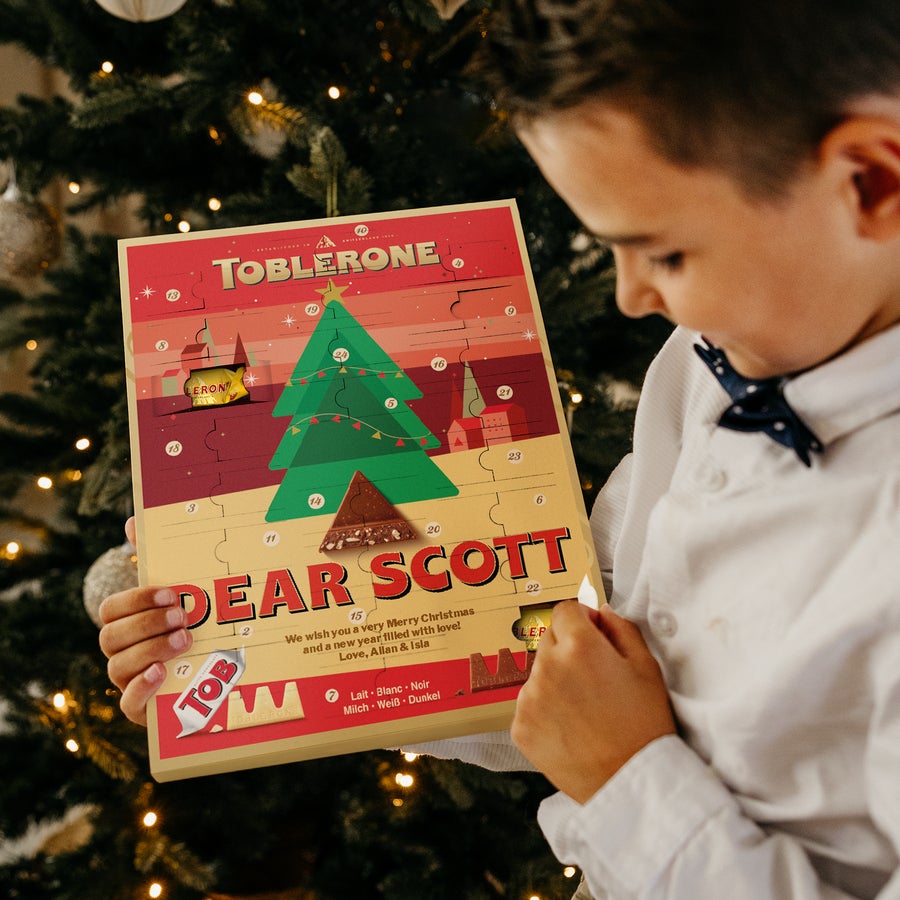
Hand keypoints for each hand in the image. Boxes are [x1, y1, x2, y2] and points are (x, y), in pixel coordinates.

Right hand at [97, 517, 191, 725]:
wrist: (208, 675)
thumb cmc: (186, 626)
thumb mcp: (177, 594)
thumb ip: (156, 560)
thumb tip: (133, 520)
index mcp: (125, 624)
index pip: (111, 609)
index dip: (137, 599)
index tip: (171, 592)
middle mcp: (121, 653)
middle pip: (112, 637)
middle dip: (147, 624)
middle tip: (184, 616)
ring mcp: (129, 682)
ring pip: (119, 667)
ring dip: (151, 650)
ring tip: (185, 639)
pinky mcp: (143, 709)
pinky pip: (129, 704)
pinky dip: (141, 688)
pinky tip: (162, 674)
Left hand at [511, 600, 675, 802]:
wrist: (630, 783)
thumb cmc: (644, 725)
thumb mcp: (646, 667)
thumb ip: (621, 628)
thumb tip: (600, 612)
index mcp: (579, 646)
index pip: (566, 610)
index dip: (583, 619)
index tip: (595, 636)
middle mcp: (547, 667)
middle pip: (550, 638)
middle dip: (569, 649)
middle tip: (595, 679)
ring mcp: (529, 698)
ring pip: (539, 672)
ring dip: (556, 679)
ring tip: (585, 709)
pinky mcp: (519, 726)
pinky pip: (529, 703)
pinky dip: (545, 709)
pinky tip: (571, 727)